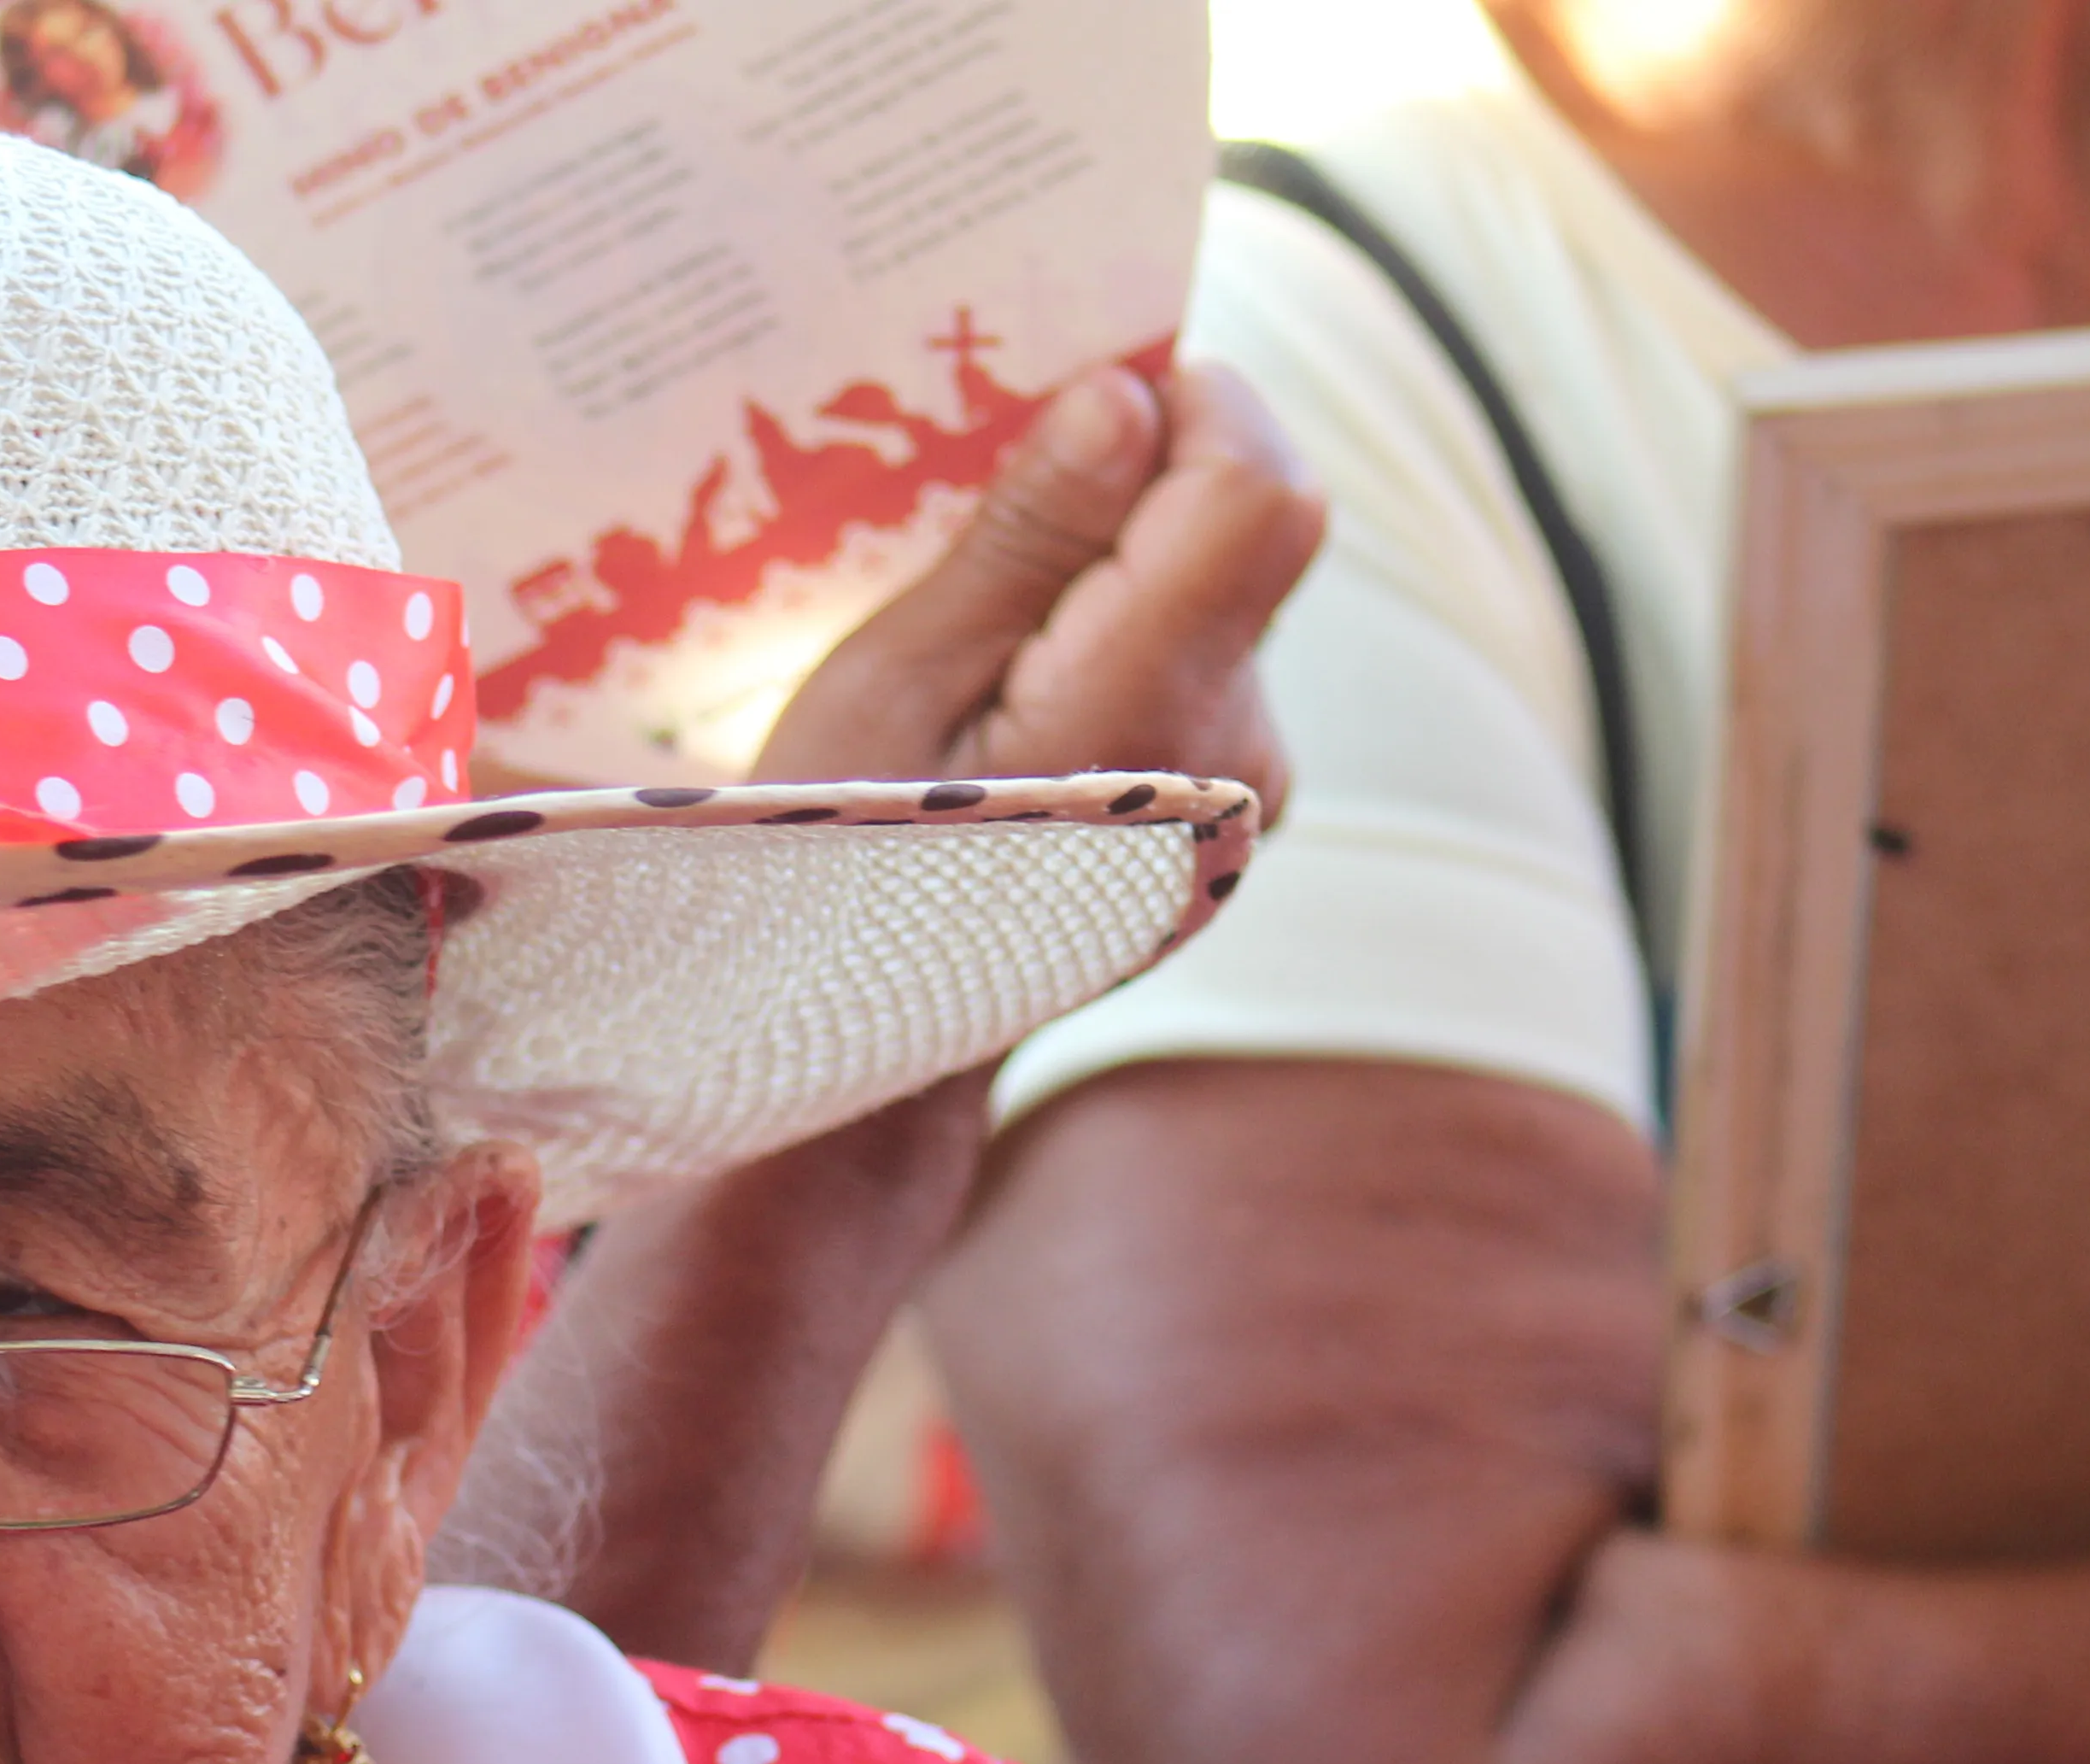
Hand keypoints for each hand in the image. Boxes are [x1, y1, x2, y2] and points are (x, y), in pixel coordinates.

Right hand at [752, 361, 1321, 811]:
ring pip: (1231, 588)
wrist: (862, 1039)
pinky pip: (1209, 656)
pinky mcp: (1235, 800)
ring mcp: (1250, 782)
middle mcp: (1235, 746)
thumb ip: (1024, 541)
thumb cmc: (832, 865)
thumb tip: (1124, 398)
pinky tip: (1028, 681)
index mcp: (1146, 708)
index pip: (1255, 490)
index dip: (1186, 407)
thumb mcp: (891, 684)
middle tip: (1010, 497)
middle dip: (1151, 473)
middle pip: (1258, 527)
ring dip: (1131, 557)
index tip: (1074, 405)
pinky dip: (1131, 628)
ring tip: (997, 619)